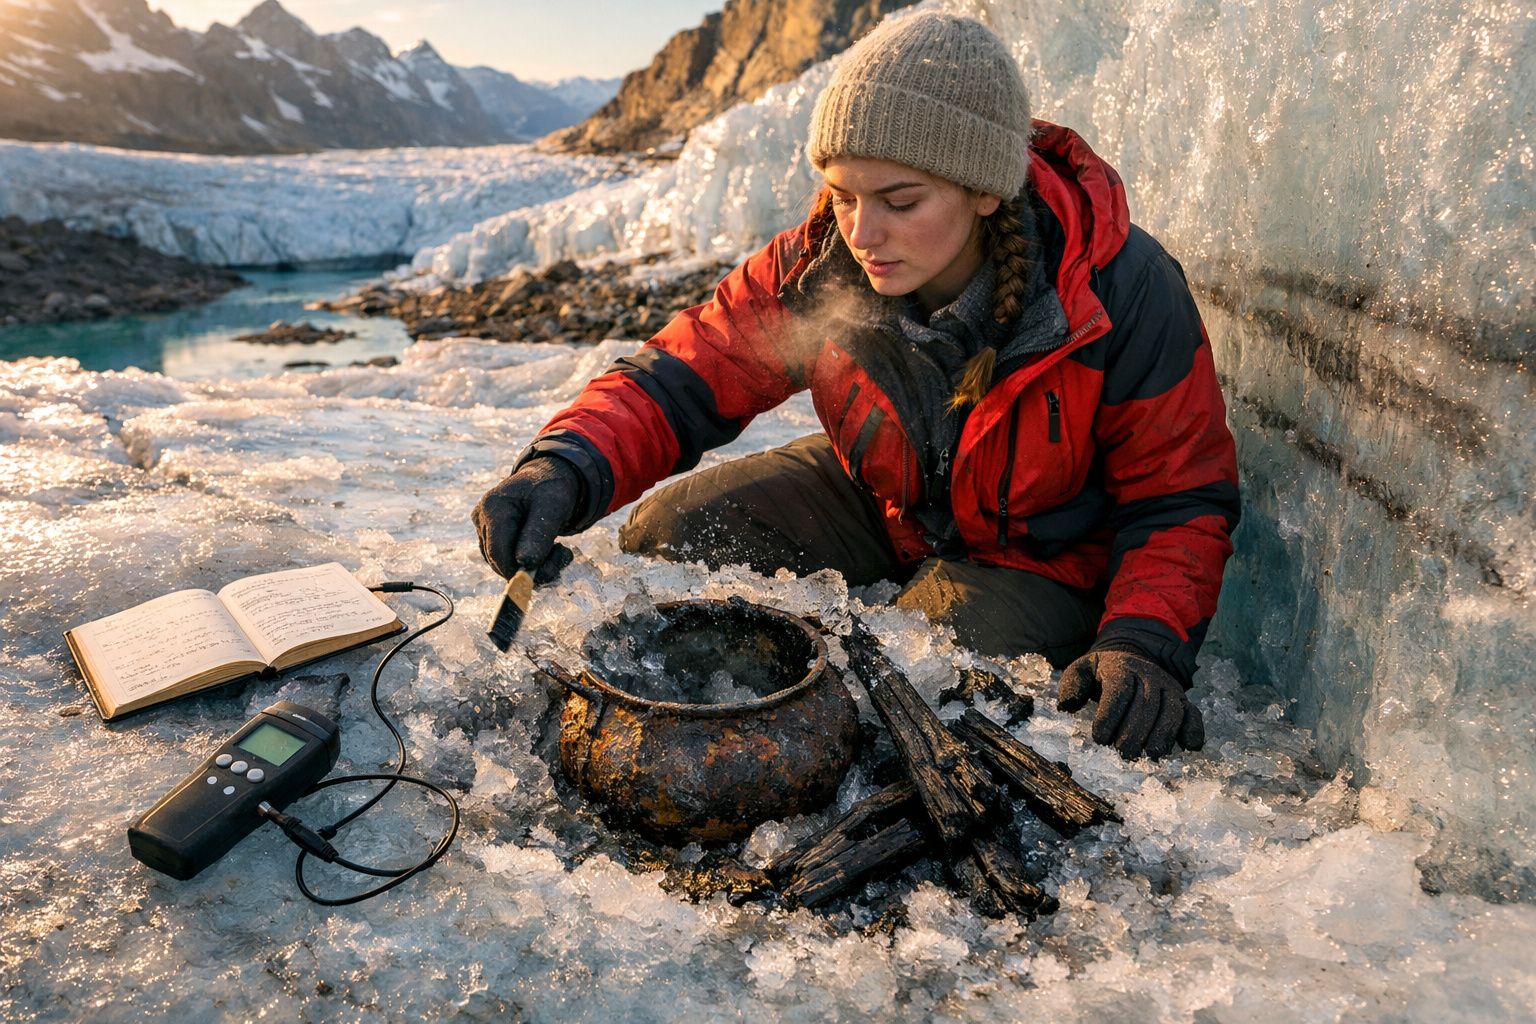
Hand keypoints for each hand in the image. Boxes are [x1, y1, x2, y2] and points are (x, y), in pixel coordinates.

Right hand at [472, 457, 579, 579]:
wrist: (548, 479)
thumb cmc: (551, 490)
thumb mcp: (552, 508)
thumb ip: (538, 534)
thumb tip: (524, 564)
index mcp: (494, 507)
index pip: (497, 551)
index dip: (517, 570)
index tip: (548, 573)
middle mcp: (481, 517)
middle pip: (497, 559)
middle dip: (529, 567)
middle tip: (563, 556)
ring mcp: (482, 526)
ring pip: (501, 562)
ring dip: (530, 565)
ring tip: (557, 549)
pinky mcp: (489, 534)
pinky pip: (504, 557)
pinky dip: (525, 560)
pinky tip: (544, 548)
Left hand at [1056, 649, 1203, 759]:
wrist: (1131, 655)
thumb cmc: (1101, 672)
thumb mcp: (1082, 670)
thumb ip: (1072, 685)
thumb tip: (1067, 706)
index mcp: (1121, 668)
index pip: (1118, 689)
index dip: (1109, 714)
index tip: (1099, 738)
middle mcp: (1148, 676)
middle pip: (1145, 703)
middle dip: (1135, 730)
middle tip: (1124, 753)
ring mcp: (1168, 687)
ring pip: (1171, 709)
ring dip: (1163, 734)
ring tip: (1151, 755)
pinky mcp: (1182, 699)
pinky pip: (1192, 713)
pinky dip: (1194, 729)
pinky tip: (1190, 747)